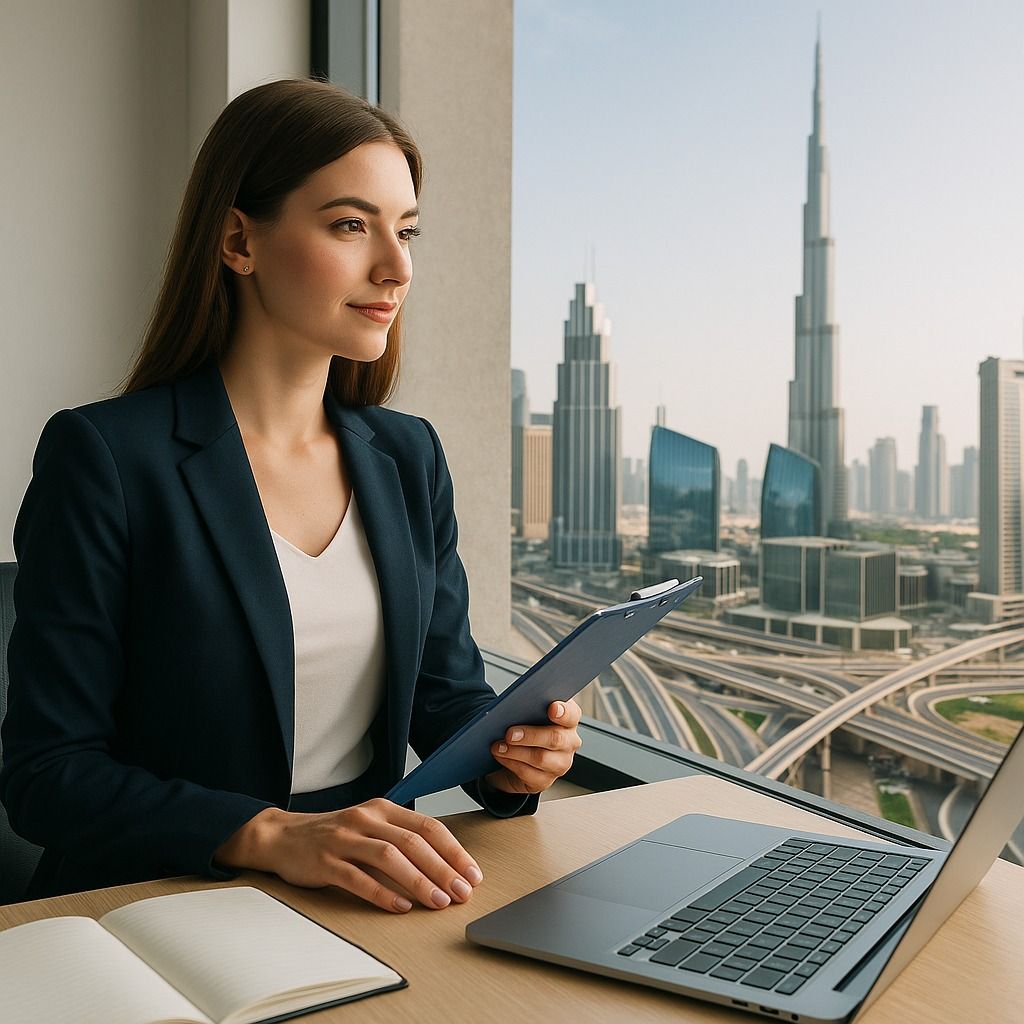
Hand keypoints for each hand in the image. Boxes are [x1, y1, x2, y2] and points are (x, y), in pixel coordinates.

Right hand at [213, 798, 483, 913]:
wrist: (282, 836)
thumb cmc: (334, 834)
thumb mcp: (370, 826)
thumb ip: (400, 838)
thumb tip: (444, 864)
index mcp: (382, 808)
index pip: (427, 827)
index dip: (453, 851)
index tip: (472, 874)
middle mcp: (366, 818)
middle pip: (413, 842)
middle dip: (443, 869)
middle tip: (462, 892)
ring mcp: (344, 838)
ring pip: (389, 857)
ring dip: (418, 881)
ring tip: (438, 901)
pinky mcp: (325, 861)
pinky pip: (358, 878)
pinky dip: (382, 893)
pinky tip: (400, 907)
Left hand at [485, 699, 582, 795]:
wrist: (518, 754)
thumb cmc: (526, 727)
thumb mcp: (528, 712)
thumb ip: (528, 706)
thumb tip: (514, 705)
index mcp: (568, 719)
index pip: (572, 714)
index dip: (563, 711)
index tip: (552, 708)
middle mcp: (569, 742)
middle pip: (556, 738)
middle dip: (530, 735)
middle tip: (510, 733)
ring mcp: (560, 763)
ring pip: (541, 758)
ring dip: (516, 752)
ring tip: (498, 746)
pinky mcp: (545, 780)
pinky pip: (529, 774)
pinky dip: (511, 763)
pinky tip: (501, 756)